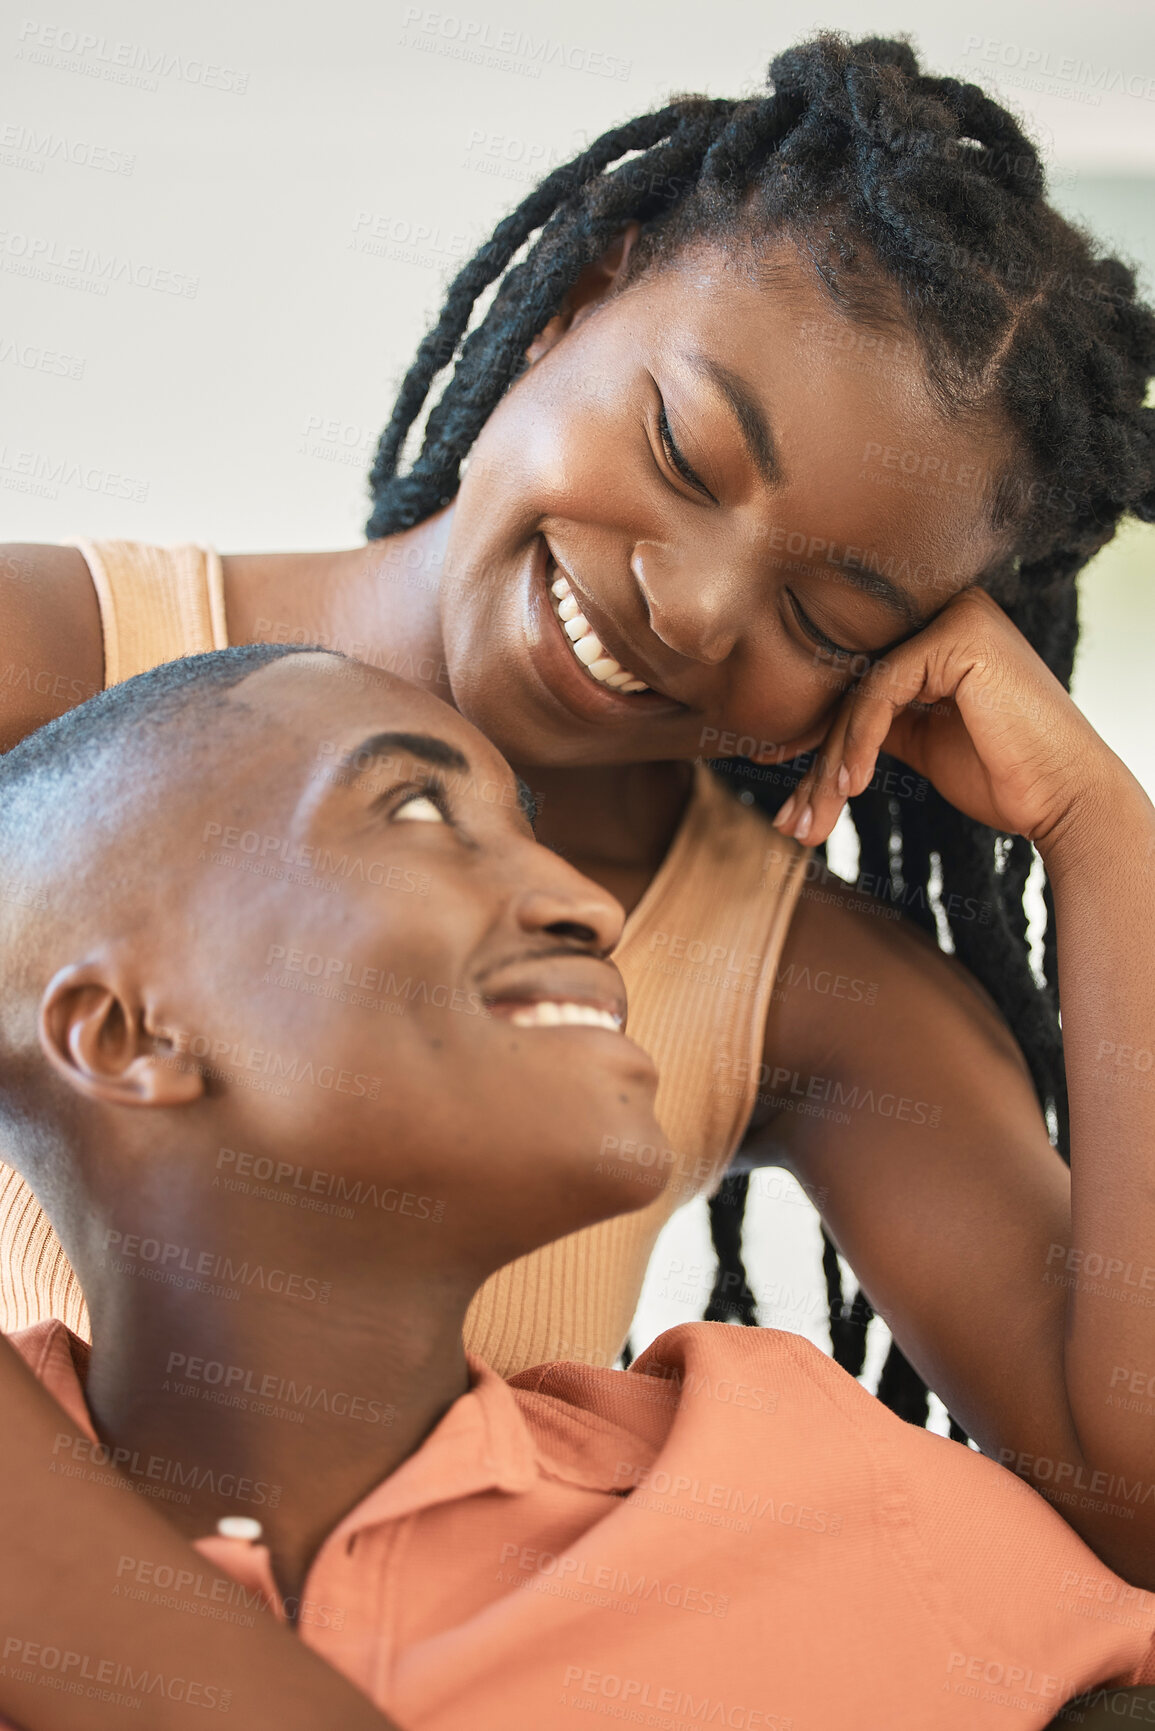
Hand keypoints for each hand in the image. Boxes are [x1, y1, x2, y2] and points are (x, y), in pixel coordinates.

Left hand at [772, 586, 1121, 850]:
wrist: (1063, 799)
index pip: (854, 683)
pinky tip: (850, 787)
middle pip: (852, 688)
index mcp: (936, 629)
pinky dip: (857, 743)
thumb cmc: (1001, 774)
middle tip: (790, 821)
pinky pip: (881, 691)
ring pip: (860, 693)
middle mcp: (944, 609)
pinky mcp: (958, 634)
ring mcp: (953, 614)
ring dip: (829, 765)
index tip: (781, 791)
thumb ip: (875, 719)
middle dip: (814, 762)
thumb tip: (805, 729)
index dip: (812, 738)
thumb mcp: (921, 740)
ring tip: (812, 821)